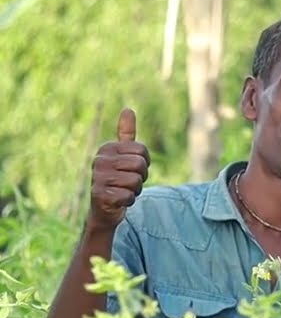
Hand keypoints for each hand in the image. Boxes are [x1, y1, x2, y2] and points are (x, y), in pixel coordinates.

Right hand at [87, 108, 149, 231]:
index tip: (132, 169)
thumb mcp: (123, 155)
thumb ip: (126, 134)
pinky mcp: (100, 195)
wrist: (104, 207)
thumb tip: (128, 109)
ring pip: (136, 181)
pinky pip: (129, 196)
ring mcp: (98, 178)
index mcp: (107, 148)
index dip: (144, 163)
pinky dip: (128, 201)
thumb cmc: (118, 179)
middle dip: (140, 177)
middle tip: (128, 182)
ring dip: (134, 190)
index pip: (142, 150)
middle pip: (140, 165)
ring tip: (122, 190)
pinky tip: (118, 201)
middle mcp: (99, 160)